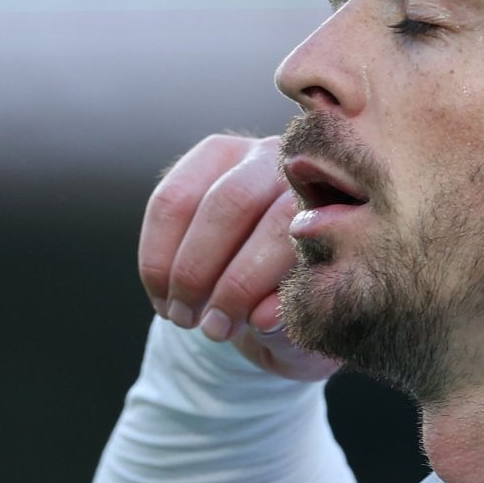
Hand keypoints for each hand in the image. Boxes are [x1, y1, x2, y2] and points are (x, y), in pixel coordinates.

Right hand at [137, 133, 339, 381]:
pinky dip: (155, 256)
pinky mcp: (210, 159)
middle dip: (208, 272)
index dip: (251, 280)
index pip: (284, 227)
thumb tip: (263, 316)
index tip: (239, 326)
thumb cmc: (301, 308)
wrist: (279, 295)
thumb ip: (293, 321)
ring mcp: (250, 155)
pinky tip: (163, 296)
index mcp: (328, 198)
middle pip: (234, 202)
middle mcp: (293, 166)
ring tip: (179, 316)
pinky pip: (166, 202)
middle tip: (207, 327)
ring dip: (176, 266)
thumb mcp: (305, 325)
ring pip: (191, 200)